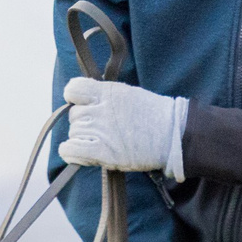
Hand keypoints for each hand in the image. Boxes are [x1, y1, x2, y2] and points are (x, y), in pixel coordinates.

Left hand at [58, 77, 186, 178]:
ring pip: (73, 133)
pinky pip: (71, 150)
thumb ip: (104, 96)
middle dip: (83, 122)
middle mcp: (99, 110)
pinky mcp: (102, 151)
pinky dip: (70, 152)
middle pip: (73, 115)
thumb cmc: (153, 114)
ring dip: (81, 138)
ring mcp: (99, 131)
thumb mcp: (127, 94)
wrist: (171, 134)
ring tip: (99, 142)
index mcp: (106, 92)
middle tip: (100, 130)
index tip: (83, 105)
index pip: (73, 89)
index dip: (74, 98)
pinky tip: (78, 152)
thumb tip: (86, 102)